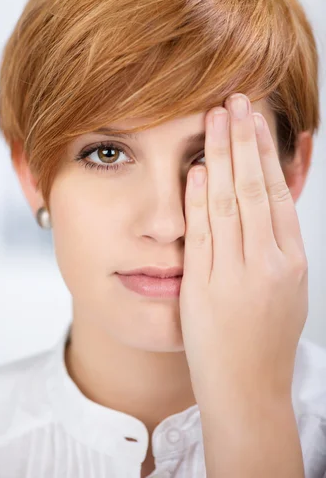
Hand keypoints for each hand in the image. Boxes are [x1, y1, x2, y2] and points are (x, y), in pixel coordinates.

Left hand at [179, 93, 307, 411]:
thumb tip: (269, 196)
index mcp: (290, 261)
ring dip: (222, 156)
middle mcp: (267, 263)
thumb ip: (277, 242)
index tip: (256, 121)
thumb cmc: (265, 338)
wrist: (248, 388)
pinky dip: (200, 198)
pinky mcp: (204, 286)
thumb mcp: (287, 287)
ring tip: (216, 119)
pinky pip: (203, 233)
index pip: (278, 193)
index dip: (266, 153)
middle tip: (236, 101)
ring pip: (230, 202)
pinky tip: (198, 167)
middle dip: (244, 140)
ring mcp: (235, 274)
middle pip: (255, 188)